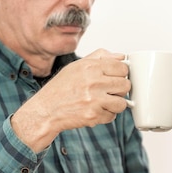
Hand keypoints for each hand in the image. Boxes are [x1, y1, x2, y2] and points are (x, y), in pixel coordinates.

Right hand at [11, 49, 130, 151]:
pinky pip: (112, 116)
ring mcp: (94, 100)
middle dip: (119, 89)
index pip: (122, 67)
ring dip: (115, 104)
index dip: (121, 73)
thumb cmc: (60, 89)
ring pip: (122, 102)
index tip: (116, 77)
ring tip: (103, 102)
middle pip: (125, 85)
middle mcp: (93, 82)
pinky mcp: (93, 115)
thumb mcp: (76, 66)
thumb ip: (100, 57)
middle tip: (109, 91)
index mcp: (90, 67)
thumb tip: (121, 56)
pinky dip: (106, 115)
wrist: (45, 110)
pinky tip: (95, 110)